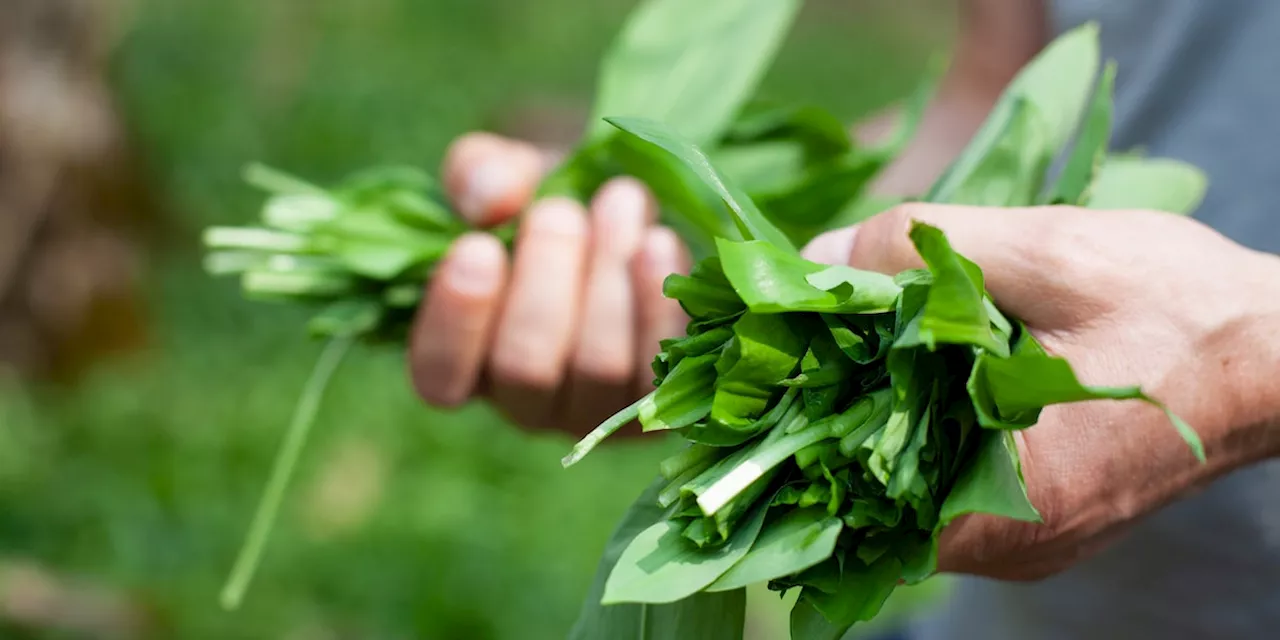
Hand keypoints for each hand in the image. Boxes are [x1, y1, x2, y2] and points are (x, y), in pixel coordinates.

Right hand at [408, 133, 689, 434]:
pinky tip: (659, 243)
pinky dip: (661, 304)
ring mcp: (599, 410)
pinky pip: (663, 367)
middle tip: (560, 210)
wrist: (628, 211)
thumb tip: (494, 197)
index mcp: (465, 362)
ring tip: (620, 202)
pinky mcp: (664, 398)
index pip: (440, 376)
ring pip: (600, 368)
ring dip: (609, 281)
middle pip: (526, 368)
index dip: (456, 320)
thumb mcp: (501, 173)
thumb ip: (478, 175)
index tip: (477, 246)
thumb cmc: (543, 198)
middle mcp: (527, 402)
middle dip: (545, 281)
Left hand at [805, 203, 1279, 579]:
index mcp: (1011, 499)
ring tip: (847, 353)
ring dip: (875, 426)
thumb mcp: (1051, 253)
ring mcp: (1030, 538)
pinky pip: (953, 488)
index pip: (855, 502)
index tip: (763, 379)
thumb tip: (815, 259)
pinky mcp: (1043, 517)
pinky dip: (922, 435)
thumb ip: (925, 251)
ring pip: (911, 496)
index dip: (796, 437)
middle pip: (874, 503)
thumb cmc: (1183, 306)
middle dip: (828, 425)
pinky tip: (910, 377)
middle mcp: (1014, 543)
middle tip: (799, 351)